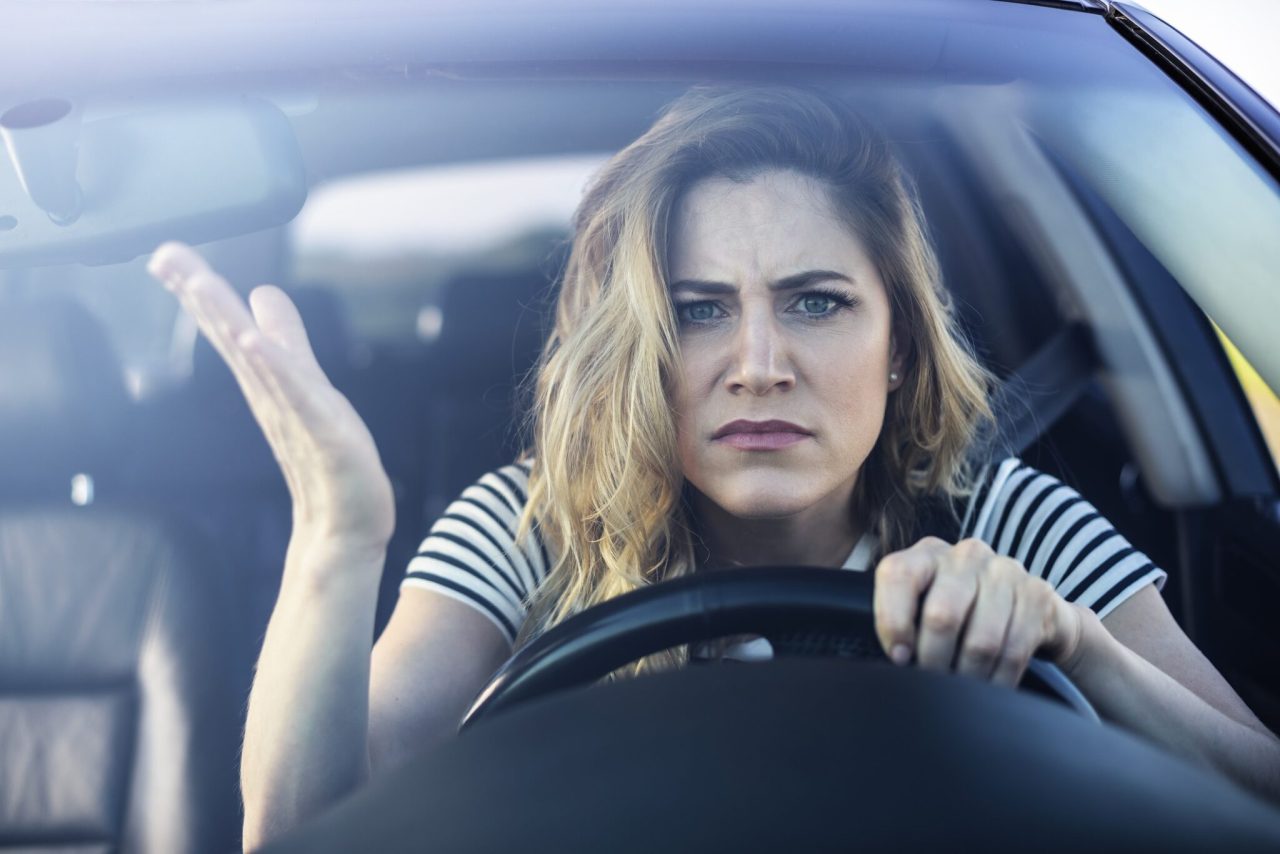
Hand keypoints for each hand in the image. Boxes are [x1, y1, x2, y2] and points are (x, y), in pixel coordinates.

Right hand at [147, 242, 395, 552]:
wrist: (346, 526)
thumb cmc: (327, 457)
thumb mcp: (308, 385)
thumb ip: (286, 340)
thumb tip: (263, 294)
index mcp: (268, 383)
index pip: (228, 329)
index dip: (200, 291)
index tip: (166, 253)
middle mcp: (274, 399)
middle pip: (232, 340)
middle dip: (202, 296)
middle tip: (165, 256)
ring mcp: (298, 420)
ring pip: (259, 366)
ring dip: (230, 326)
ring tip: (205, 289)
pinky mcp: (327, 441)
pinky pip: (299, 402)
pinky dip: (277, 372)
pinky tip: (254, 345)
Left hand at [872, 537, 1084, 684]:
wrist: (1026, 604)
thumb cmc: (960, 609)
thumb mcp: (923, 603)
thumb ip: (900, 619)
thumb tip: (894, 658)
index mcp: (926, 554)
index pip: (898, 577)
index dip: (893, 622)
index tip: (899, 657)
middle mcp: (965, 556)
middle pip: (942, 616)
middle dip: (933, 661)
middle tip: (931, 684)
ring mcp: (1004, 572)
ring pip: (980, 641)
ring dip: (967, 677)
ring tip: (959, 691)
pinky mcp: (1036, 595)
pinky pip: (1014, 651)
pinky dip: (998, 680)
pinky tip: (988, 689)